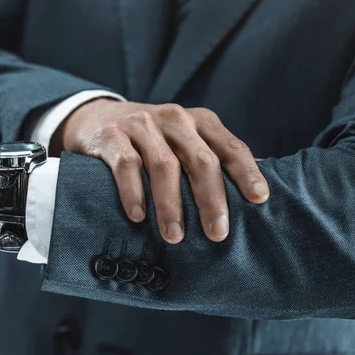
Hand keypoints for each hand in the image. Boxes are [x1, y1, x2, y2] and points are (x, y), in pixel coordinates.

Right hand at [52, 99, 268, 243]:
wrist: (96, 118)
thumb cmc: (151, 140)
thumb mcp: (184, 140)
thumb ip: (214, 159)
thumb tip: (258, 193)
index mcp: (199, 121)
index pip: (229, 146)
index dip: (245, 172)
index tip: (259, 199)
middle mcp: (173, 118)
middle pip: (199, 159)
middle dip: (210, 199)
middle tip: (217, 234)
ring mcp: (141, 124)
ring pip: (163, 165)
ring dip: (170, 204)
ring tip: (175, 236)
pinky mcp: (111, 136)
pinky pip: (126, 165)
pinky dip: (133, 192)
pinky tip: (138, 216)